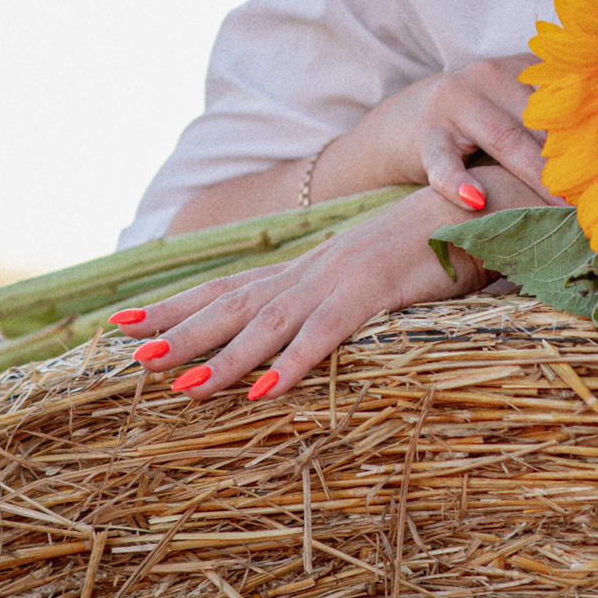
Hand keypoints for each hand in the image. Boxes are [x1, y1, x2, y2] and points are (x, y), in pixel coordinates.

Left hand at [117, 174, 537, 400]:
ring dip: (221, 358)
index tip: (123, 322)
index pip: (227, 288)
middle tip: (127, 350)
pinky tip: (262, 392)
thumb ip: (332, 298)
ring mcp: (339, 279)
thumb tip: (296, 329)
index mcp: (306, 268)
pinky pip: (325, 335)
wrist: (474, 204)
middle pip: (231, 303)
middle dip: (177, 329)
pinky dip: (291, 364)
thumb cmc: (425, 244)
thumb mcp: (367, 275)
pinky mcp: (373, 292)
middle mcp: (310, 270)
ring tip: (179, 387)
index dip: (176, 306)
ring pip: (266, 324)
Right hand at [331, 55, 561, 213]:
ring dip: (535, 175)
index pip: (568, 98)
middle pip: (545, 120)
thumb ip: (556, 119)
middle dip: (576, 161)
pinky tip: (475, 201)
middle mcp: (492, 75)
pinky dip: (457, 181)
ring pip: (504, 138)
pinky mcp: (425, 133)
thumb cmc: (478, 123)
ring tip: (561, 207)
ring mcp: (456, 101)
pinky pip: (443, 159)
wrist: (404, 122)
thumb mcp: (515, 108)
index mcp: (522, 67)